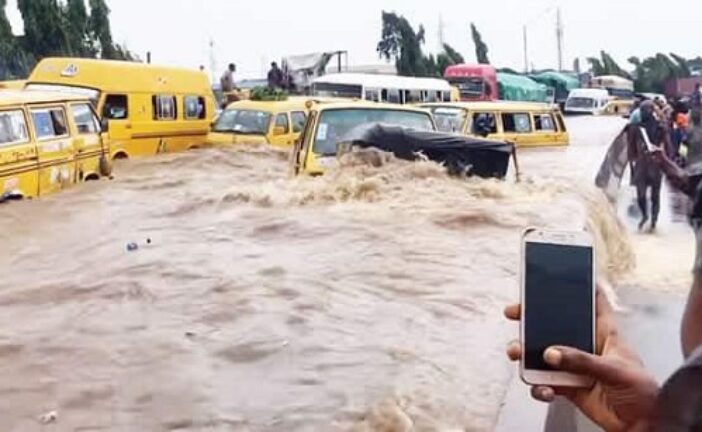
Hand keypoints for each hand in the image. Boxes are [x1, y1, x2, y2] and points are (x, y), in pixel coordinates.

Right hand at [504, 291, 659, 431]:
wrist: (640, 425)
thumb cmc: (643, 392)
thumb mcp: (616, 370)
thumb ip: (583, 361)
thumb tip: (552, 353)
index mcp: (604, 333)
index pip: (592, 303)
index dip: (578, 287)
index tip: (557, 277)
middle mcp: (586, 346)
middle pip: (555, 325)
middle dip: (532, 319)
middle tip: (516, 313)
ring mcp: (574, 366)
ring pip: (543, 354)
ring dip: (527, 355)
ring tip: (518, 354)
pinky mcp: (567, 385)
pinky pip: (544, 382)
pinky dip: (539, 386)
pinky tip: (543, 389)